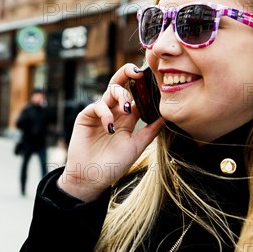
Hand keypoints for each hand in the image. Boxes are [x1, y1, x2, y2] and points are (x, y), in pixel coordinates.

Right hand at [58, 64, 163, 201]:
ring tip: (128, 110)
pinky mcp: (86, 116)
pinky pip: (97, 105)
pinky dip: (106, 113)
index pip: (136, 95)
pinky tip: (111, 127)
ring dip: (122, 95)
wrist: (92, 178)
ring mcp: (100, 113)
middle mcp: (114, 111)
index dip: (144, 86)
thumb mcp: (137, 147)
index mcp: (127, 118)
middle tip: (138, 73)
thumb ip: (150, 131)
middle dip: (128, 73)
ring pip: (110, 90)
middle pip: (121, 84)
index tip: (153, 79)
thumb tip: (166, 116)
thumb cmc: (114, 165)